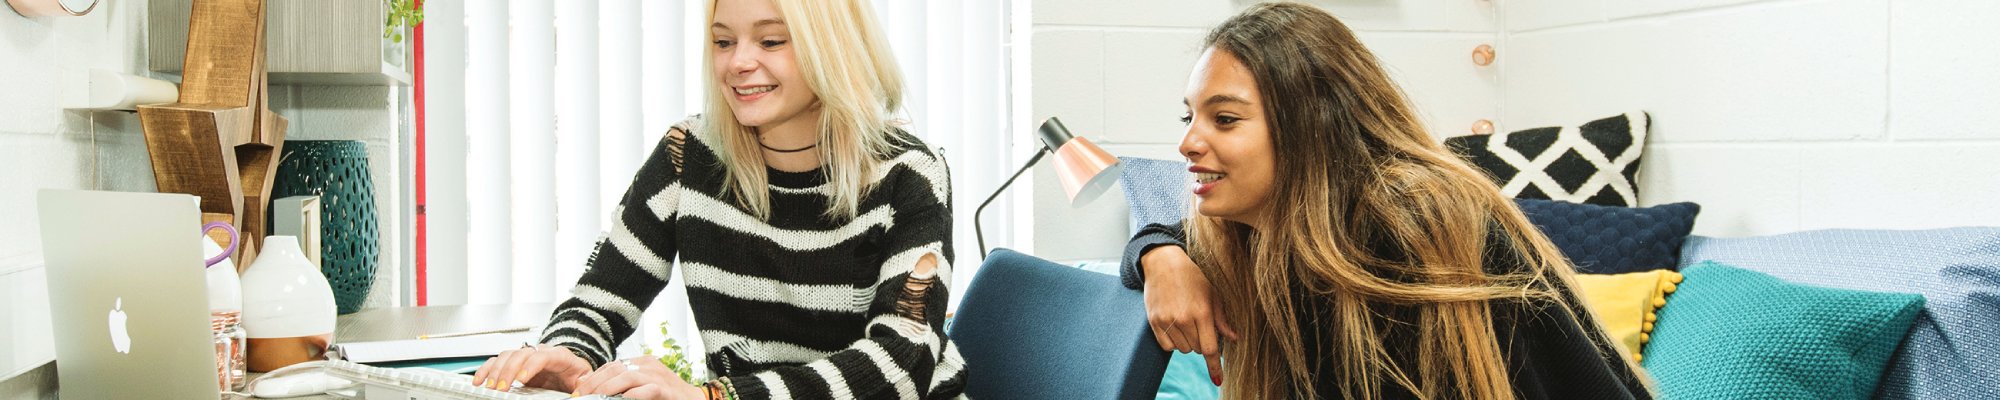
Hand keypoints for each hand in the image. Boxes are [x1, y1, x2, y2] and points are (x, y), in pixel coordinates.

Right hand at [472, 344, 591, 391]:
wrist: (572, 368)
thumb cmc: (576, 373)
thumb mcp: (583, 378)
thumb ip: (582, 383)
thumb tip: (582, 390)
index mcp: (559, 355)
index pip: (542, 356)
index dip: (530, 366)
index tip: (522, 379)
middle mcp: (540, 352)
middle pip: (520, 354)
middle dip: (508, 371)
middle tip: (501, 388)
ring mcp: (526, 356)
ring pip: (506, 355)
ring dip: (495, 370)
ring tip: (489, 386)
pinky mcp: (516, 363)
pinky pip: (498, 361)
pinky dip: (486, 369)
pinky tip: (480, 380)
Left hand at [572, 356, 705, 399]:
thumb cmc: (666, 396)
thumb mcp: (643, 386)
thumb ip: (624, 386)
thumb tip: (596, 392)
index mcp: (641, 362)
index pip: (610, 365)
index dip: (592, 378)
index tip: (578, 392)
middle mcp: (648, 365)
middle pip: (614, 369)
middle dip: (593, 384)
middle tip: (579, 397)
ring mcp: (658, 376)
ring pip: (626, 376)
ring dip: (606, 389)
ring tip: (593, 399)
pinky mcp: (665, 389)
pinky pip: (646, 389)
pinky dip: (631, 395)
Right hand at [1141, 245, 1239, 385]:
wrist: (1163, 262)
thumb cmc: (1193, 277)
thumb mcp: (1212, 294)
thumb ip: (1222, 319)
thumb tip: (1235, 339)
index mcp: (1202, 312)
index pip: (1210, 348)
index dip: (1215, 366)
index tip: (1218, 380)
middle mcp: (1184, 319)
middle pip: (1197, 349)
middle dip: (1202, 341)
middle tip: (1199, 322)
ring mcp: (1167, 321)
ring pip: (1183, 349)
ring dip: (1187, 341)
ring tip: (1186, 320)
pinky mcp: (1154, 321)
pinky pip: (1167, 346)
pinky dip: (1173, 342)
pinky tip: (1174, 325)